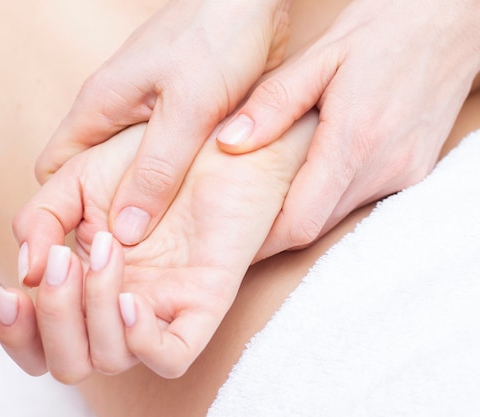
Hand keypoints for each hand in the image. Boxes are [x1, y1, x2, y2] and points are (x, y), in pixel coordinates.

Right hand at [0, 113, 316, 381]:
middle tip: (59, 262)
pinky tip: (130, 300)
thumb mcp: (76, 178)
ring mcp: (160, 302)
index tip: (13, 293)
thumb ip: (41, 219)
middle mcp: (118, 301)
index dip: (14, 332)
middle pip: (68, 361)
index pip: (37, 338)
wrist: (210, 127)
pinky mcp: (202, 299)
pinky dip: (142, 341)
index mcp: (84, 280)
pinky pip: (172, 353)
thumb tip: (26, 270)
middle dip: (53, 320)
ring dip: (93, 311)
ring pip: (111, 359)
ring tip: (108, 248)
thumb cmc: (143, 151)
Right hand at [35, 0, 290, 245]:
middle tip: (134, 251)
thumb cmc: (218, 37)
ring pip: (124, 170)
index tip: (89, 243)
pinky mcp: (173, 114)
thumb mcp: (189, 109)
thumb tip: (125, 233)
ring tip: (164, 236)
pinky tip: (190, 201)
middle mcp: (111, 112)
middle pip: (88, 176)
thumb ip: (157, 171)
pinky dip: (167, 183)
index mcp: (98, 107)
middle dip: (104, 212)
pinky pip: (157, 159)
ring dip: (141, 200)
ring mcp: (141, 113)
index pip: (53, 171)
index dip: (63, 209)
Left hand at [216, 0, 479, 256]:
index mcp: (353, 141)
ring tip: (269, 188)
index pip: (299, 223)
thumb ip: (273, 104)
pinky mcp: (414, 172)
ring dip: (302, 210)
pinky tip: (312, 171)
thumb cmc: (382, 29)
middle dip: (274, 228)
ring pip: (336, 216)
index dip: (261, 240)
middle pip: (314, 227)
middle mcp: (383, 168)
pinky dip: (330, 195)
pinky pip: (360, 200)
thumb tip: (229, 143)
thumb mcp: (318, 56)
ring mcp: (404, 174)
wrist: (451, 21)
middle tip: (238, 212)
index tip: (231, 235)